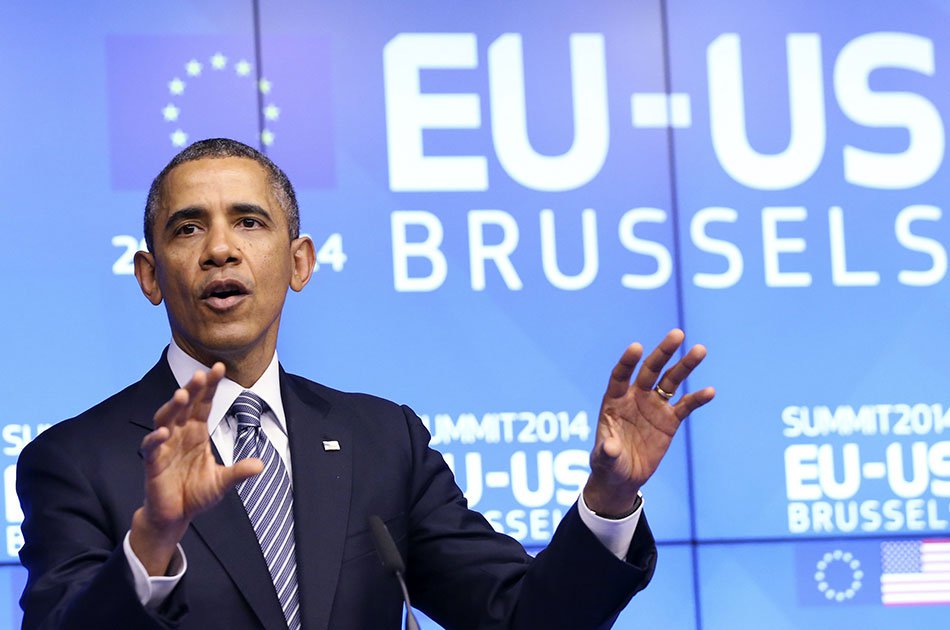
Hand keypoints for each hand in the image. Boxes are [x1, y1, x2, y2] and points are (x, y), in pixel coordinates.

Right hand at [129, 364, 262, 574]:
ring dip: (172, 407)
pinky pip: (151, 448)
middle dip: (192, 389)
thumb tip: (260, 464)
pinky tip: (163, 432)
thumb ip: (238, 472)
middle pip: (184, 406)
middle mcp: (180, 434)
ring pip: (165, 419)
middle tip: (201, 374)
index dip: (210, 387)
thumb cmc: (196, 494)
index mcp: (196, 433)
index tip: (219, 367)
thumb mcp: (222, 482)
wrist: (175, 517)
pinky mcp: (152, 463)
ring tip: (183, 395)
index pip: (204, 404)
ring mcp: (165, 447)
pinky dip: (155, 439)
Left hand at [583, 329, 714, 517]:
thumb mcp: (603, 459)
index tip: (637, 347)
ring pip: (671, 381)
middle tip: (678, 334)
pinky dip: (697, 398)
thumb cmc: (607, 464)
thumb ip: (606, 451)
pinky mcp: (670, 420)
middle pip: (650, 370)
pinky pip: (685, 405)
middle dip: (663, 352)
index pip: (620, 375)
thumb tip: (610, 447)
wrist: (623, 476)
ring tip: (700, 350)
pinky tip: (709, 391)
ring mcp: (654, 406)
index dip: (628, 362)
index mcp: (614, 400)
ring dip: (685, 366)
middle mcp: (635, 397)